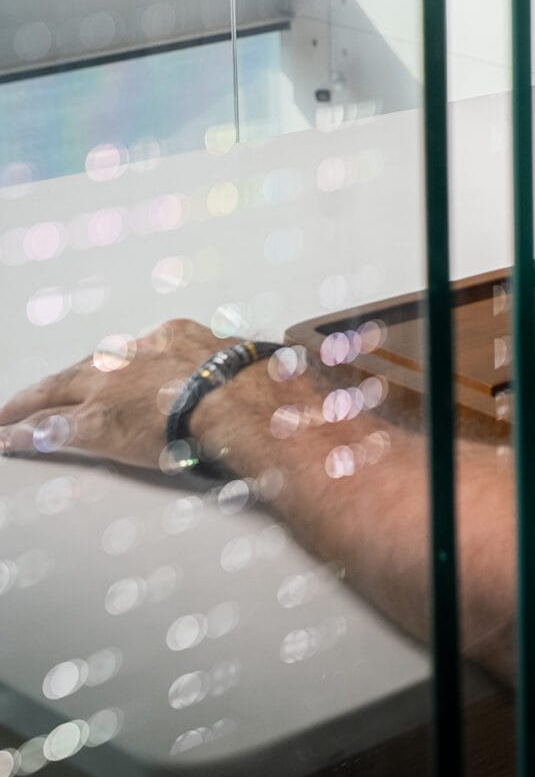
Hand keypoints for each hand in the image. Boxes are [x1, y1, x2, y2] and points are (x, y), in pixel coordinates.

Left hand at [0, 319, 244, 472]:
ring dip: (28, 406)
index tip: (108, 375)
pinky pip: (48, 430)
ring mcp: (111, 389)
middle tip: (31, 394)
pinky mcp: (97, 424)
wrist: (243, 400)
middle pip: (83, 368)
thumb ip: (243, 370)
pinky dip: (21, 434)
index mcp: (175, 337)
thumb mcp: (252, 363)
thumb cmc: (256, 384)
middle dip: (57, 383)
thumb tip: (266, 376)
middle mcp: (134, 357)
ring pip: (56, 394)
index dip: (113, 367)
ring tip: (8, 415)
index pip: (130, 354)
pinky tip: (4, 438)